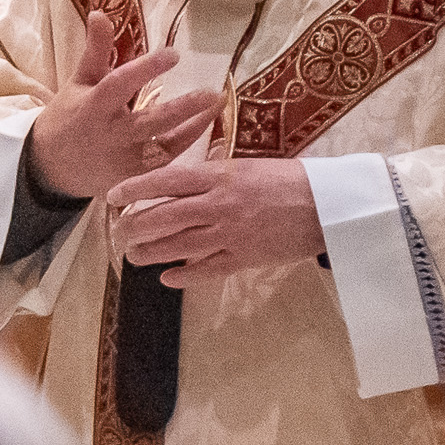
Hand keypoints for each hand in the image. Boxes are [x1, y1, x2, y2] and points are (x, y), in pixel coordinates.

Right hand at [28, 16, 222, 201]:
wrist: (52, 168)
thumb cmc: (69, 117)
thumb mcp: (79, 81)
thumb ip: (95, 50)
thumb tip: (100, 12)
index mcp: (93, 107)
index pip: (120, 85)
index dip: (146, 69)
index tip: (173, 54)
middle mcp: (110, 135)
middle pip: (150, 121)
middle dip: (182, 107)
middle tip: (212, 91)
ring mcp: (124, 160)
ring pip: (165, 144)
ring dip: (194, 125)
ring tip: (217, 104)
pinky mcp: (134, 178)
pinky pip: (166, 160)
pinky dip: (187, 140)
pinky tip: (205, 122)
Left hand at [104, 155, 322, 286]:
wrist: (331, 205)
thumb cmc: (290, 179)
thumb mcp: (247, 166)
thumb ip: (213, 176)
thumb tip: (180, 183)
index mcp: (219, 176)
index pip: (165, 181)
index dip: (135, 189)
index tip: (112, 196)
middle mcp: (219, 205)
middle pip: (164, 218)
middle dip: (134, 227)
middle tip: (117, 233)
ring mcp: (231, 234)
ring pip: (179, 246)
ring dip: (151, 253)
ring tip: (133, 256)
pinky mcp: (245, 257)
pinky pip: (207, 270)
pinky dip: (184, 275)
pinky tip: (167, 277)